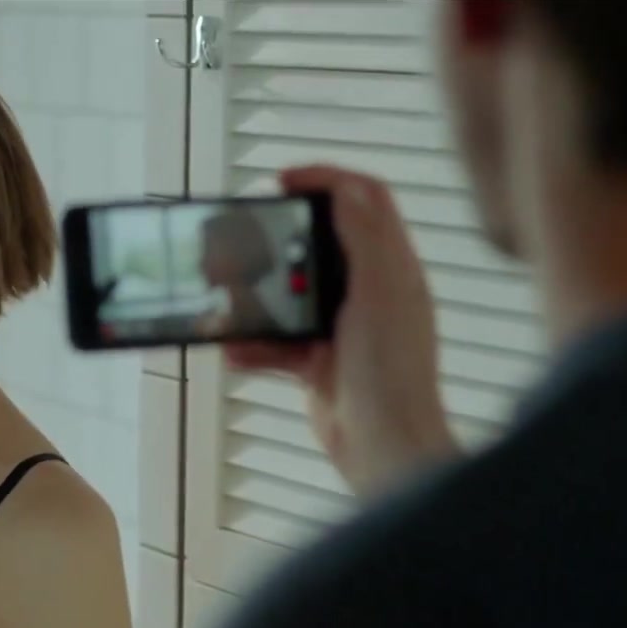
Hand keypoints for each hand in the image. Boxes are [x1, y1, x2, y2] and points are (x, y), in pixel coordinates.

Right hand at [225, 166, 457, 497]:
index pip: (365, 199)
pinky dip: (254, 344)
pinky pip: (277, 341)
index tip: (283, 180)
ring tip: (231, 295)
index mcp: (394, 267)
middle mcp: (371, 292)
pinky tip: (236, 349)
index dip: (326, 178)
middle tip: (247, 232)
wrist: (385, 449)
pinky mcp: (319, 360)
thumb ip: (365, 238)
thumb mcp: (381, 294)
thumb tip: (346, 189)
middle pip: (321, 240)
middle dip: (280, 236)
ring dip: (258, 295)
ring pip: (291, 292)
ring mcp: (343, 326)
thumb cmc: (395, 378)